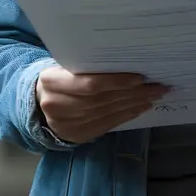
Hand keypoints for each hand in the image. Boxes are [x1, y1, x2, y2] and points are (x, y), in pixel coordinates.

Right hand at [36, 67, 167, 143]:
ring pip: (108, 113)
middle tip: (157, 86)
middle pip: (102, 100)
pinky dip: (127, 115)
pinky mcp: (77, 136)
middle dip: (133, 93)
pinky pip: (107, 125)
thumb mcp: (63, 65)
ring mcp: (66, 124)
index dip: (116, 82)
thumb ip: (86, 65)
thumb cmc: (58, 77)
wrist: (38, 103)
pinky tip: (140, 107)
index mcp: (52, 81)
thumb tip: (125, 60)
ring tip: (154, 95)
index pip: (90, 84)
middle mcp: (57, 105)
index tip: (140, 77)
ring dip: (134, 104)